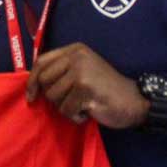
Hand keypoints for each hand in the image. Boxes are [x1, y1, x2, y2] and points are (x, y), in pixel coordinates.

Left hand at [26, 43, 149, 127]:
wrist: (135, 101)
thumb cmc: (105, 90)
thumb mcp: (82, 72)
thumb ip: (61, 72)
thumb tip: (32, 85)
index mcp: (75, 50)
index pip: (41, 62)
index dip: (32, 81)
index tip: (31, 96)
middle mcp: (77, 56)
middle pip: (44, 81)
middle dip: (54, 97)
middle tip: (72, 100)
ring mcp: (81, 71)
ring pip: (53, 97)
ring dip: (66, 107)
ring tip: (83, 104)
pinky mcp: (85, 88)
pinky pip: (66, 109)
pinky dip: (75, 116)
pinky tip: (89, 111)